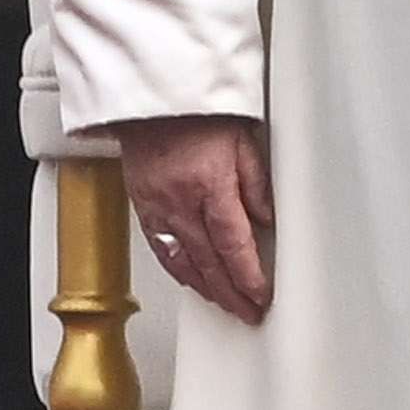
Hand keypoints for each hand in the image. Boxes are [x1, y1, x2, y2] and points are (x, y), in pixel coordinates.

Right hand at [118, 113, 273, 324]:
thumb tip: (267, 220)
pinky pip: (161, 249)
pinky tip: (192, 280)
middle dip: (231, 293)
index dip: (248, 276)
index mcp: (210, 184)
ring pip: (182, 262)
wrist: (152, 98)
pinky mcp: (142, 206)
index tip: (260, 295)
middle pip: (209, 262)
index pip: (233, 244)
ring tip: (225, 304)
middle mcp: (180, 202)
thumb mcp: (243, 142)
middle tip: (248, 312)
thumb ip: (256, 184)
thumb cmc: (197, 113)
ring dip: (206, 288)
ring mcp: (157, 207)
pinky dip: (179, 270)